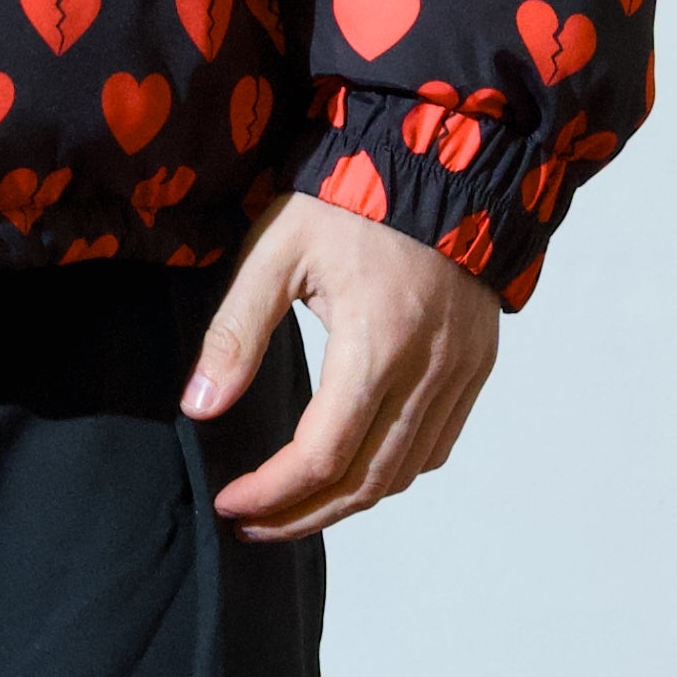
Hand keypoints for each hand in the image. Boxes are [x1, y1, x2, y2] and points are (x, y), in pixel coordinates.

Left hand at [182, 190, 499, 539]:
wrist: (438, 155)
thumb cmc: (348, 196)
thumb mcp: (276, 250)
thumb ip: (236, 333)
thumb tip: (199, 409)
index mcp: (376, 343)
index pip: (322, 455)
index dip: (272, 493)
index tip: (229, 502)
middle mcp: (428, 371)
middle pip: (367, 482)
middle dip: (305, 515)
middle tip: (252, 521)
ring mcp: (461, 372)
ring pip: (407, 473)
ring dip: (349, 500)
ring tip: (294, 504)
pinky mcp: (477, 364)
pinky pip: (438, 444)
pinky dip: (395, 470)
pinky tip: (356, 464)